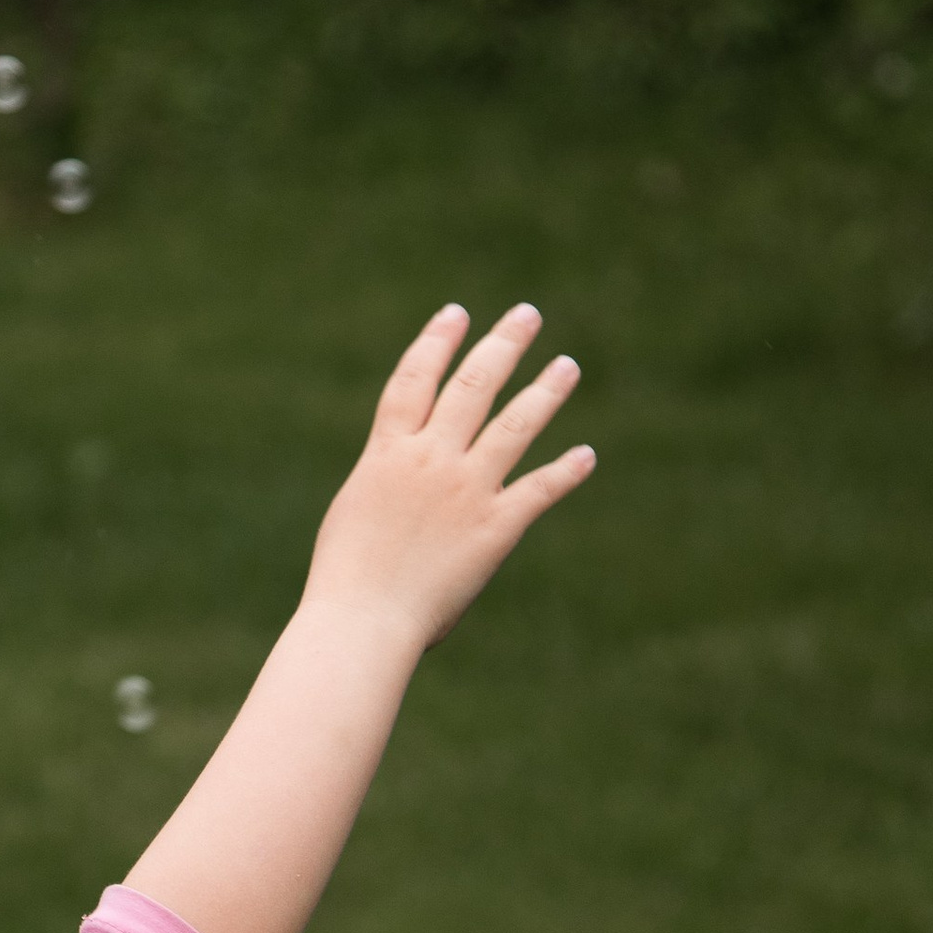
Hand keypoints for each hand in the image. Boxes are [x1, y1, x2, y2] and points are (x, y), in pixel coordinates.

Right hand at [305, 305, 592, 656]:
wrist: (361, 619)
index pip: (415, 379)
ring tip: (568, 365)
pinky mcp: (495, 528)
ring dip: (545, 391)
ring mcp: (465, 490)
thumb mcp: (357, 511)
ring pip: (515, 425)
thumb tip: (408, 474)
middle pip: (473, 385)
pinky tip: (586, 455)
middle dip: (503, 344)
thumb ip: (388, 482)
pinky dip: (565, 472)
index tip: (457, 313)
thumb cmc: (346, 577)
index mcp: (387, 452)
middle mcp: (429, 459)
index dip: (437, 342)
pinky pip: (539, 490)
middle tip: (528, 314)